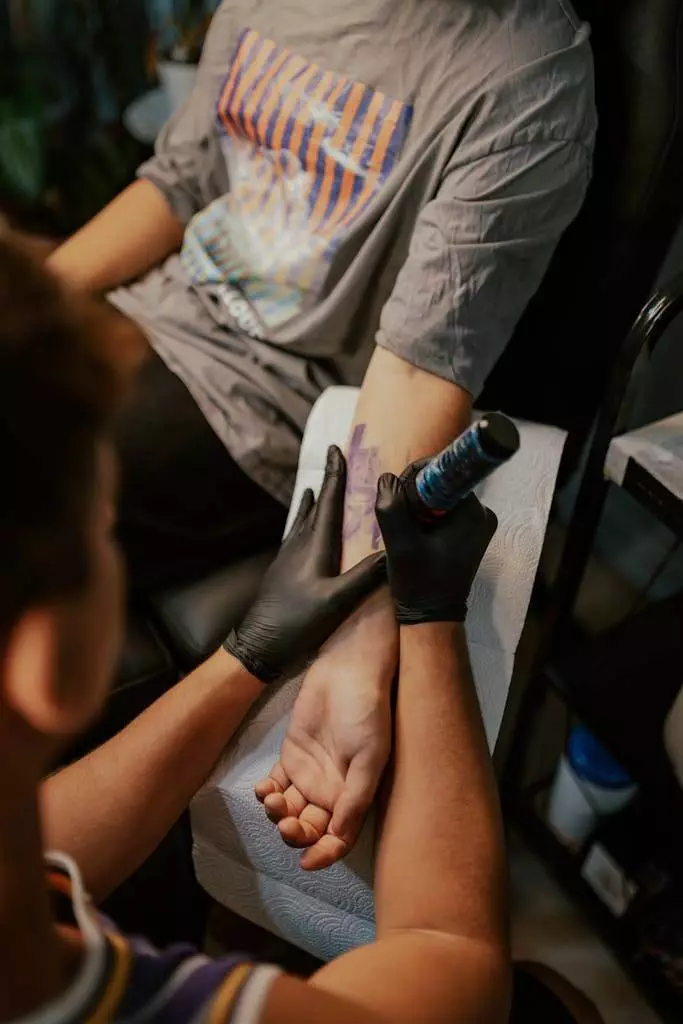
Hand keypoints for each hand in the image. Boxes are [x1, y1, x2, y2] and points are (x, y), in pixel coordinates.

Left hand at [224, 446, 384, 682]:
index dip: (335, 475)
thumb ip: (364, 577)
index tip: (338, 449)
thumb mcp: (337, 601)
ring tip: (317, 488)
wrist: (258, 644)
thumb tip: (393, 551)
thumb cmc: (297, 622)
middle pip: (317, 506)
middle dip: (329, 483)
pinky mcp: (282, 570)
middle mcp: (300, 545)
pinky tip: (301, 530)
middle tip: (336, 461)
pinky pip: (297, 536)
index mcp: (315, 546)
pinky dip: (304, 523)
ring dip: (314, 503)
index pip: (329, 502)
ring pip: (304, 521)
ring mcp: (288, 557)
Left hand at [255, 591, 395, 868]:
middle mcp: (333, 790)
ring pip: (289, 810)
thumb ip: (355, 798)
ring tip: (272, 801)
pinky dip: (266, 794)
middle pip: (310, 827)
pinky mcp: (291, 756)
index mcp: (355, 796)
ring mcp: (310, 773)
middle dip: (296, 833)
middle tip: (285, 823)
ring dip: (277, 814)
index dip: (325, 854)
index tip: (306, 862)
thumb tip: (338, 838)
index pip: (339, 838)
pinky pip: (276, 786)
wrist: (348, 670)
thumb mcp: (370, 756)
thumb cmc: (367, 712)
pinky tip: (262, 790)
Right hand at [376, 468, 497, 622]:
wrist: (432, 615)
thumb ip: (392, 506)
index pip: (441, 472)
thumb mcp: (399, 544)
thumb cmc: (419, 583)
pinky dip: (428, 519)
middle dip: (415, 497)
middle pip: (440, 483)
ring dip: (419, 509)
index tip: (399, 500)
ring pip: (440, 497)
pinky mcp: (471, 533)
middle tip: (402, 522)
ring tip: (409, 533)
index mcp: (473, 512)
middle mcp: (482, 513)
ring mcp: (479, 524)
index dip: (413, 479)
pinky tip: (417, 538)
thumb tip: (389, 478)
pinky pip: (445, 511)